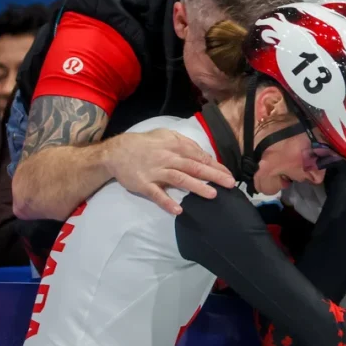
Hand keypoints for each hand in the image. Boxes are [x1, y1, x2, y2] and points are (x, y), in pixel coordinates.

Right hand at [104, 129, 235, 214]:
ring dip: (196, 187)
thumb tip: (203, 154)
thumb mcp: (166, 135)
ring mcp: (156, 172)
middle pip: (194, 167)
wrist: (116, 152)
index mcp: (175, 146)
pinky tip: (178, 210)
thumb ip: (184, 143)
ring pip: (179, 179)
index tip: (229, 174)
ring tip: (212, 195)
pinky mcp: (144, 184)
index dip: (216, 166)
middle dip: (214, 175)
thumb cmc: (145, 144)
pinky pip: (156, 194)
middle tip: (230, 184)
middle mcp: (168, 158)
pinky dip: (167, 202)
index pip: (200, 157)